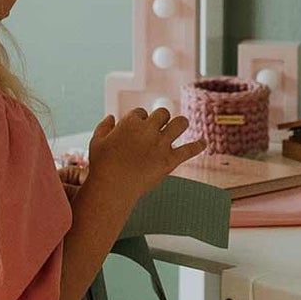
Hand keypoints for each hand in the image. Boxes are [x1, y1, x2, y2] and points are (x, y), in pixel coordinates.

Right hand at [86, 107, 204, 200]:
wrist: (113, 187)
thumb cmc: (102, 165)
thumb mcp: (96, 142)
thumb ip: (103, 127)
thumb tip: (111, 117)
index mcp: (131, 122)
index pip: (141, 112)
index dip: (140, 120)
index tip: (137, 129)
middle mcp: (148, 130)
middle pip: (162, 113)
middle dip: (160, 118)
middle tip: (158, 127)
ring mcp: (161, 144)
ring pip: (180, 123)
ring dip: (181, 123)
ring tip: (181, 125)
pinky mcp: (170, 160)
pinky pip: (189, 150)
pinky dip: (198, 146)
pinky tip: (204, 143)